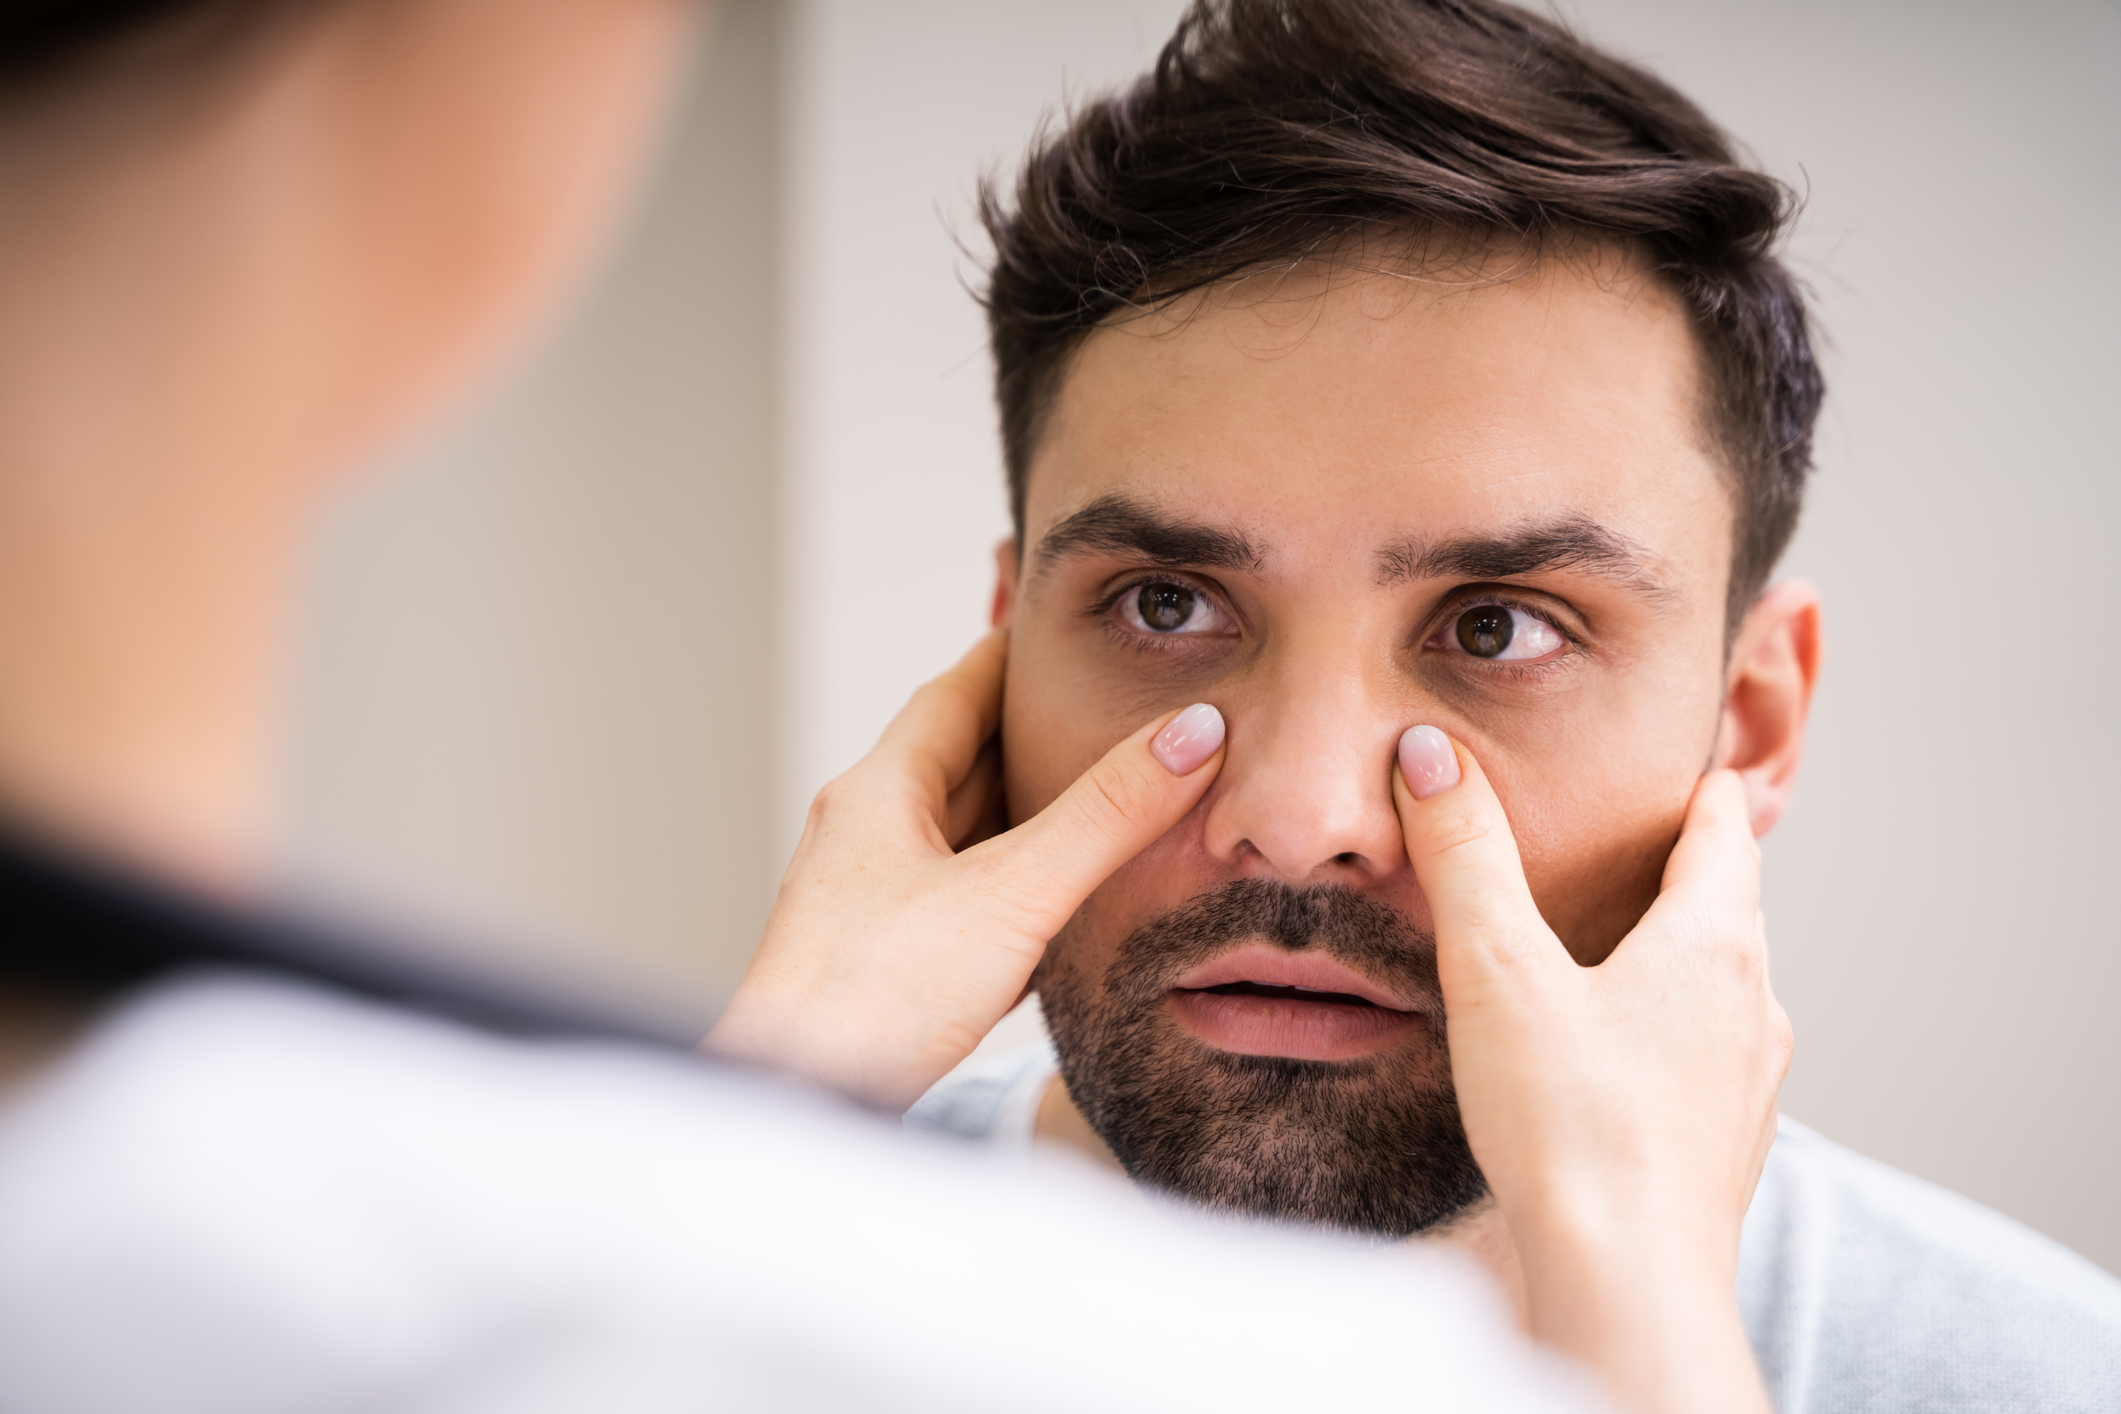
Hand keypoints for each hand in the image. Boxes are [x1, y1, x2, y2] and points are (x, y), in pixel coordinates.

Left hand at [707, 631, 1226, 1110]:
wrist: (793, 1105)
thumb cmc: (869, 1000)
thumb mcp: (1010, 895)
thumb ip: (1104, 817)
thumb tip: (1190, 733)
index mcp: (880, 792)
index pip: (955, 692)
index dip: (1010, 655)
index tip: (1058, 626)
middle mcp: (866, 835)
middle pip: (960, 761)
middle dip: (1033, 735)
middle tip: (1104, 706)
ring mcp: (869, 902)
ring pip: (962, 836)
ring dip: (1026, 815)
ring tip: (1098, 796)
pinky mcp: (883, 965)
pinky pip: (960, 902)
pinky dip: (1012, 887)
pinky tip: (1052, 908)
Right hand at [1392, 727, 1789, 1413]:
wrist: (1627, 1278)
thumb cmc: (1569, 1125)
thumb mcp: (1497, 971)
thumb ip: (1464, 858)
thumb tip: (1432, 756)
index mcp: (1712, 946)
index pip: (1725, 835)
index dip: (1703, 795)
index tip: (1692, 768)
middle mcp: (1751, 1006)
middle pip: (1731, 910)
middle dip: (1692, 873)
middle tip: (1652, 845)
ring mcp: (1749, 1084)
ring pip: (1726, 990)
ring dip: (1683, 959)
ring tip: (1628, 949)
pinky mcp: (1727, 1146)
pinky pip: (1711, 1061)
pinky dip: (1675, 1034)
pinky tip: (1622, 1060)